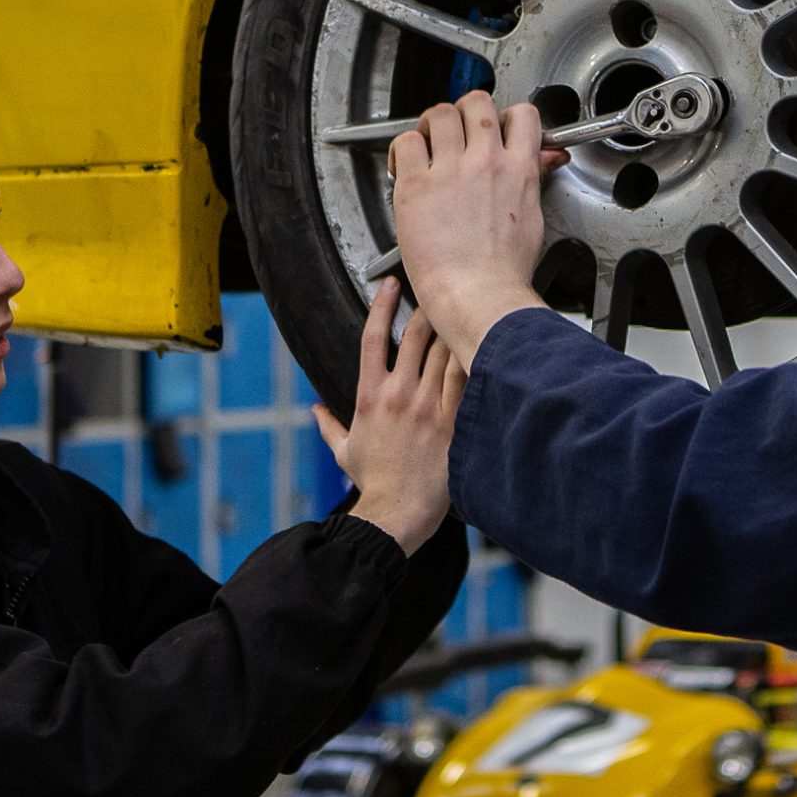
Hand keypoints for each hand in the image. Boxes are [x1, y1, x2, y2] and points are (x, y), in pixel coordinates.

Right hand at [313, 279, 459, 555]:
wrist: (398, 511)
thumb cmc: (373, 482)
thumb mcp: (344, 451)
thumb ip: (328, 425)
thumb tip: (315, 410)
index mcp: (370, 397)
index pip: (372, 338)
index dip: (382, 305)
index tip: (391, 285)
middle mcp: (399, 395)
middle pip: (415, 335)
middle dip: (427, 308)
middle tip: (438, 292)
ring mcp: (428, 406)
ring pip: (444, 352)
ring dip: (452, 330)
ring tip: (464, 312)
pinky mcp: (453, 420)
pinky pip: (465, 379)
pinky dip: (471, 358)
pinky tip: (480, 343)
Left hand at [390, 90, 561, 365]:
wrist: (478, 295)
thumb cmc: (503, 271)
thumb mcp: (533, 218)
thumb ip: (534, 180)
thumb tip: (544, 160)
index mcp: (519, 169)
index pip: (522, 114)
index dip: (507, 115)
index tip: (495, 128)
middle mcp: (486, 162)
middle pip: (477, 102)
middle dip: (466, 111)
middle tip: (457, 131)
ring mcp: (450, 171)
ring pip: (440, 113)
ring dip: (432, 123)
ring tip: (427, 143)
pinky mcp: (417, 184)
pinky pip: (406, 142)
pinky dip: (403, 148)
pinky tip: (405, 165)